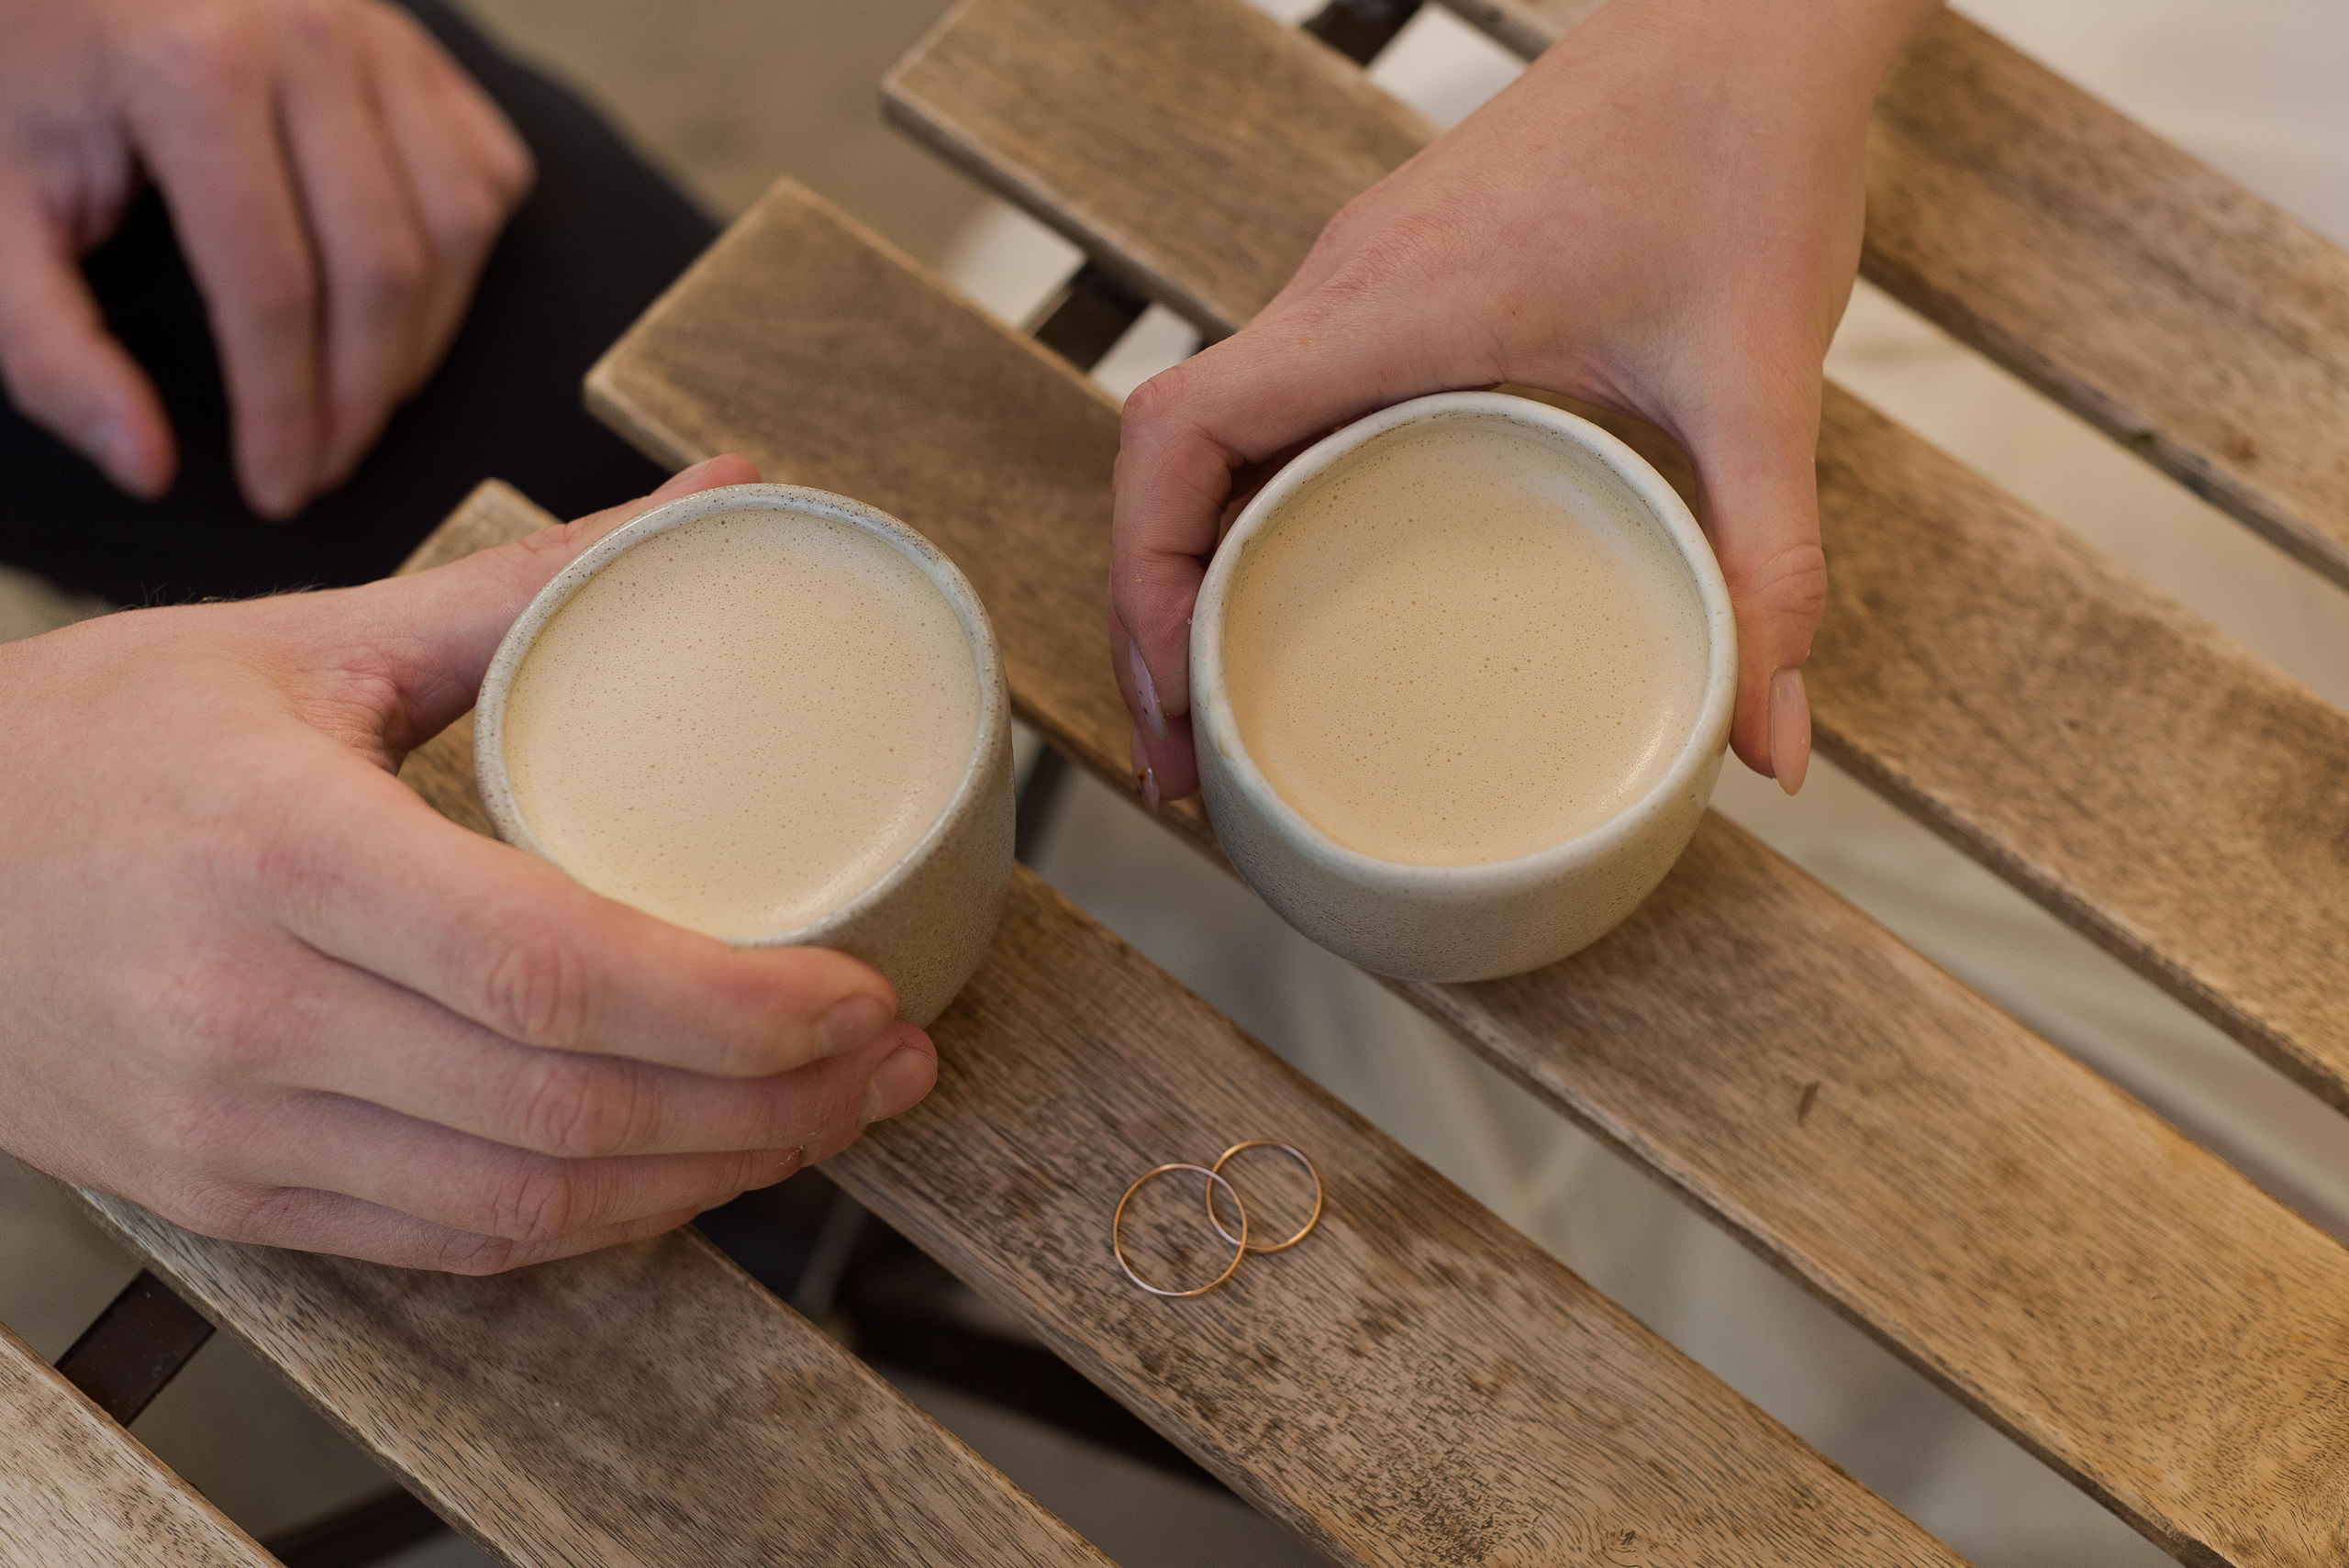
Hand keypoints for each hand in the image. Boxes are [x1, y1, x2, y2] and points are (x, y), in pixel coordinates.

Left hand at [0, 0, 533, 516]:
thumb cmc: (29, 76)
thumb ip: (48, 345)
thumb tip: (144, 463)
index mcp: (191, 73)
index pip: (273, 288)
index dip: (283, 412)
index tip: (276, 488)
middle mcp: (306, 40)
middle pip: (382, 269)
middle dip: (359, 397)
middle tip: (322, 464)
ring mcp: (378, 36)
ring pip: (456, 228)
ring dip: (420, 340)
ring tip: (361, 396)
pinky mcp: (419, 48)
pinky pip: (487, 174)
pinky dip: (463, 258)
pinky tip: (402, 302)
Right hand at [0, 455, 938, 1272]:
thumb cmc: (94, 743)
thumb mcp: (305, 641)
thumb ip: (530, 586)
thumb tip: (720, 497)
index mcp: (280, 849)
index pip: (550, 967)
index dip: (734, 1006)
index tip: (861, 993)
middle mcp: (252, 1011)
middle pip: (566, 1103)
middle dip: (769, 1105)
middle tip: (891, 1060)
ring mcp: (235, 1127)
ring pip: (527, 1200)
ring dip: (708, 1177)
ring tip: (829, 1119)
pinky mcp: (233, 1195)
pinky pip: (452, 1243)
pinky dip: (595, 1218)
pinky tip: (689, 1167)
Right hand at [1113, 0, 1942, 800]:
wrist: (1751, 18)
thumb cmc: (1739, 155)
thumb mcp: (1760, 379)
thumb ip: (1767, 567)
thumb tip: (1769, 748)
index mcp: (1385, 309)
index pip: (1179, 435)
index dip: (1142, 578)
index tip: (1175, 697)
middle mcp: (1340, 292)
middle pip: (1167, 460)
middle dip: (1152, 616)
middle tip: (1190, 758)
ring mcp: (1355, 287)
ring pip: (1213, 436)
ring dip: (1195, 563)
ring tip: (1223, 698)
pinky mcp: (1391, 288)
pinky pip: (1277, 408)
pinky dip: (1256, 507)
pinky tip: (1303, 586)